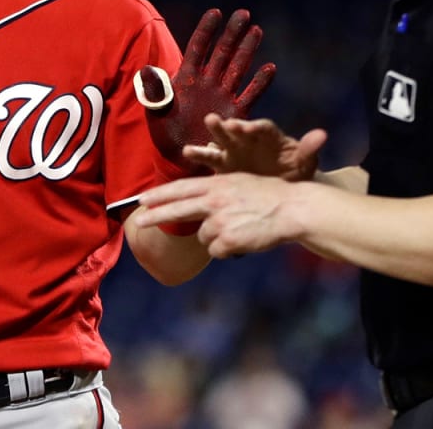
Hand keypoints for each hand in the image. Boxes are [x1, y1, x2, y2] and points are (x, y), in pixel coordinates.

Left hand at [135, 8, 276, 179]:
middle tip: (244, 13)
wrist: (179, 159)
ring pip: (237, 67)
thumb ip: (154, 93)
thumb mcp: (156, 112)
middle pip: (222, 52)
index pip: (198, 48)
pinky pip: (250, 95)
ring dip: (247, 50)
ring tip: (257, 30)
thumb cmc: (164, 133)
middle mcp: (208, 82)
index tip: (216, 12)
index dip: (206, 30)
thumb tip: (145, 72)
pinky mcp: (235, 113)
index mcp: (187, 78)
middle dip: (232, 33)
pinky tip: (270, 68)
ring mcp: (223, 96)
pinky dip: (260, 82)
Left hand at [135, 173, 298, 258]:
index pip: (180, 189)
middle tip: (139, 220)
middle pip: (177, 209)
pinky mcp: (227, 240)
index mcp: (216, 184)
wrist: (292, 209)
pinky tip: (244, 238)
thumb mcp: (239, 183)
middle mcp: (214, 201)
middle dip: (155, 215)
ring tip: (240, 228)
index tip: (143, 199)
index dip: (160, 195)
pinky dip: (228, 248)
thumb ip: (216, 191)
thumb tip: (198, 203)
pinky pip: (217, 250)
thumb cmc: (270, 195)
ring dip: (217, 237)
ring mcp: (219, 221)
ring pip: (204, 236)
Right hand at [183, 115, 327, 182]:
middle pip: (237, 130)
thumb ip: (309, 150)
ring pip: (221, 143)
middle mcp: (250, 140)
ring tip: (193, 143)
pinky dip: (202, 155)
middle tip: (213, 121)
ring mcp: (236, 152)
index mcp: (270, 137)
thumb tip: (321, 135)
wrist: (285, 191)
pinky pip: (212, 159)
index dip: (252, 127)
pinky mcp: (225, 166)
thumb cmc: (295, 173)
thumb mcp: (304, 164)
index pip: (262, 129)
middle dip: (226, 128)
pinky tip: (189, 153)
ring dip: (209, 141)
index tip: (244, 127)